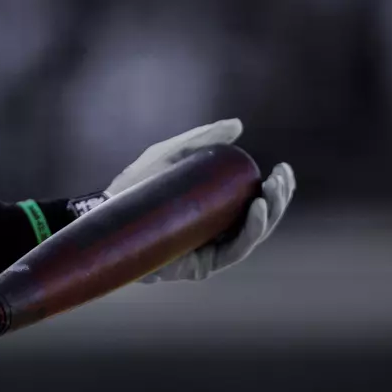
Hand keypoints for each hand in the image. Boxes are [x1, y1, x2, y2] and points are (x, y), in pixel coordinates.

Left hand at [103, 118, 295, 282]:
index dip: (277, 190)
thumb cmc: (138, 184)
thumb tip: (238, 125)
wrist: (107, 210)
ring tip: (272, 191)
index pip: (257, 203)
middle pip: (260, 221)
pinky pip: (233, 251)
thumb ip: (203, 139)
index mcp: (218, 210)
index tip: (284, 169)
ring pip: (252, 237)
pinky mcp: (201, 266)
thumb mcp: (172, 153)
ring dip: (269, 215)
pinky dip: (249, 231)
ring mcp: (211, 251)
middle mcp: (218, 233)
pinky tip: (255, 208)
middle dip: (279, 200)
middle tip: (282, 178)